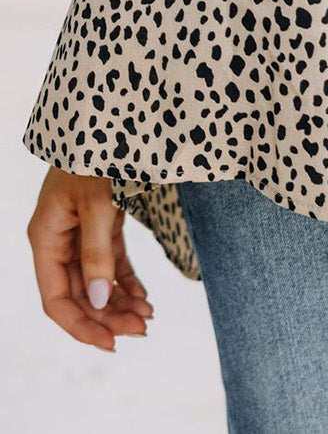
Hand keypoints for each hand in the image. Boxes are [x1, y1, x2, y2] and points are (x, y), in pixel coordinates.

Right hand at [26, 166, 154, 351]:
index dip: (82, 326)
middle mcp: (58, 240)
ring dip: (119, 303)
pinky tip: (144, 298)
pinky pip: (109, 263)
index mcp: (46, 237)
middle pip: (78, 294)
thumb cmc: (98, 154)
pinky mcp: (101, 224)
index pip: (56, 299)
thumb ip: (97, 252)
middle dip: (108, 316)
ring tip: (148, 317)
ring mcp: (79, 232)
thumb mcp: (98, 203)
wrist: (111, 115)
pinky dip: (126, 282)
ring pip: (96, 282)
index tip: (112, 344)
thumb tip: (100, 301)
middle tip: (143, 329)